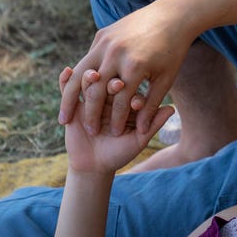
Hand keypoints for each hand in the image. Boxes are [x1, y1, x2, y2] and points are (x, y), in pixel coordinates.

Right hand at [58, 0, 198, 135]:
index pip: (120, 102)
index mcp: (135, 68)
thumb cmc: (173, 52)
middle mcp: (117, 54)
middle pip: (97, 91)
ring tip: (64, 119)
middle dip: (90, 114)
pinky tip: (69, 95)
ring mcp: (106, 43)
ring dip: (69, 99)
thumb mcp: (166, 80)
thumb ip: (152, 105)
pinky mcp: (101, 35)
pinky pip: (84, 61)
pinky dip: (74, 78)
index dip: (116, 121)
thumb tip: (142, 130)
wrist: (172, 16)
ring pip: (81, 76)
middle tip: (88, 132)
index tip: (113, 136)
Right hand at [59, 67, 173, 174]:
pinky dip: (65, 80)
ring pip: (89, 82)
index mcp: (125, 100)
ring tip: (94, 76)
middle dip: (113, 84)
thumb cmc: (120, 153)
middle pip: (109, 82)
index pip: (131, 92)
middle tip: (118, 85)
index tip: (137, 102)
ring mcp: (91, 97)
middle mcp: (109, 95)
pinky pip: (67, 89)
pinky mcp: (73, 103)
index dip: (134, 96)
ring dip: (90, 77)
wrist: (94, 165)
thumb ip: (153, 124)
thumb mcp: (138, 140)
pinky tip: (66, 71)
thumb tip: (171, 108)